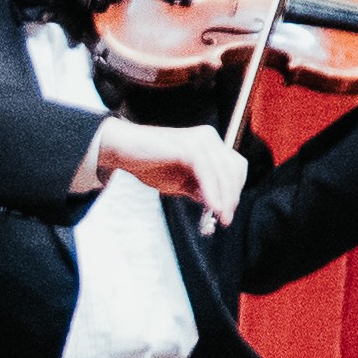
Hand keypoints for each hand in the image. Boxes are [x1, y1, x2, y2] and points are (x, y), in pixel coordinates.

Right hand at [93, 121, 247, 216]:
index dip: (235, 189)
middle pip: (234, 169)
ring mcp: (199, 141)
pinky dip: (212, 192)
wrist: (122, 149)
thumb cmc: (149, 164)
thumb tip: (217, 206)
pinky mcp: (188, 148)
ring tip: (220, 217)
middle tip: (225, 219)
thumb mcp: (180, 182)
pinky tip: (212, 207)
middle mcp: (208, 138)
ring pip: (223, 172)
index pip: (235, 166)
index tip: (228, 211)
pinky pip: (207, 173)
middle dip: (232, 196)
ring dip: (225, 198)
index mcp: (209, 143)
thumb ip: (198, 190)